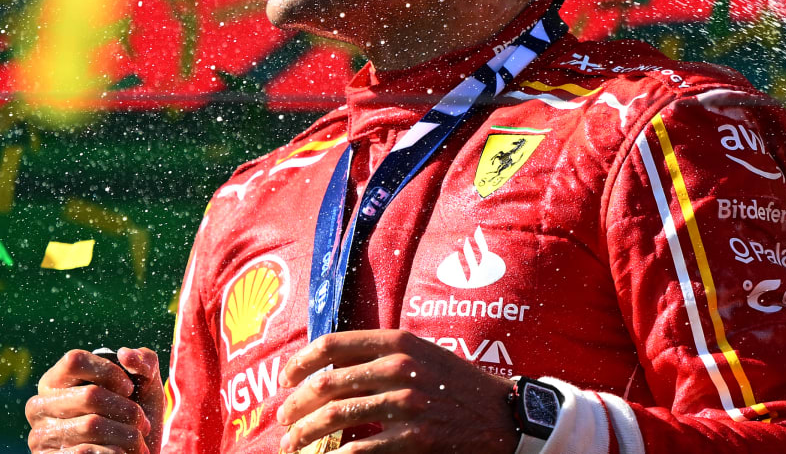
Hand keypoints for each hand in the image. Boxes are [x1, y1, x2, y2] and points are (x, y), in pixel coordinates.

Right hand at [26, 347, 164, 453]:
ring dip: (127, 434)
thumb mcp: (144, 386)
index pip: (74, 361)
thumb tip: (125, 353)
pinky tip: (121, 453)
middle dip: (127, 409)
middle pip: (90, 395)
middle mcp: (40, 407)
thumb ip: (143, 362)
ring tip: (138, 440)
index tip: (129, 388)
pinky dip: (114, 452)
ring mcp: (41, 436)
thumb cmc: (131, 417)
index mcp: (55, 381)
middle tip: (143, 422)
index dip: (107, 371)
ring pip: (92, 425)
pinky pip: (87, 452)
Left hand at [275, 329, 519, 453]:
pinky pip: (358, 452)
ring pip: (335, 419)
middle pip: (326, 384)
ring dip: (303, 435)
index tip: (285, 378)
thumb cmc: (456, 385)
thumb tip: (327, 365)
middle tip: (283, 420)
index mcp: (399, 342)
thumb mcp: (422, 354)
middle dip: (295, 405)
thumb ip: (380, 354)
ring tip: (291, 445)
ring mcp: (408, 405)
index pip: (332, 344)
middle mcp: (401, 368)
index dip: (300, 362)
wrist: (502, 417)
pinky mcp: (415, 440)